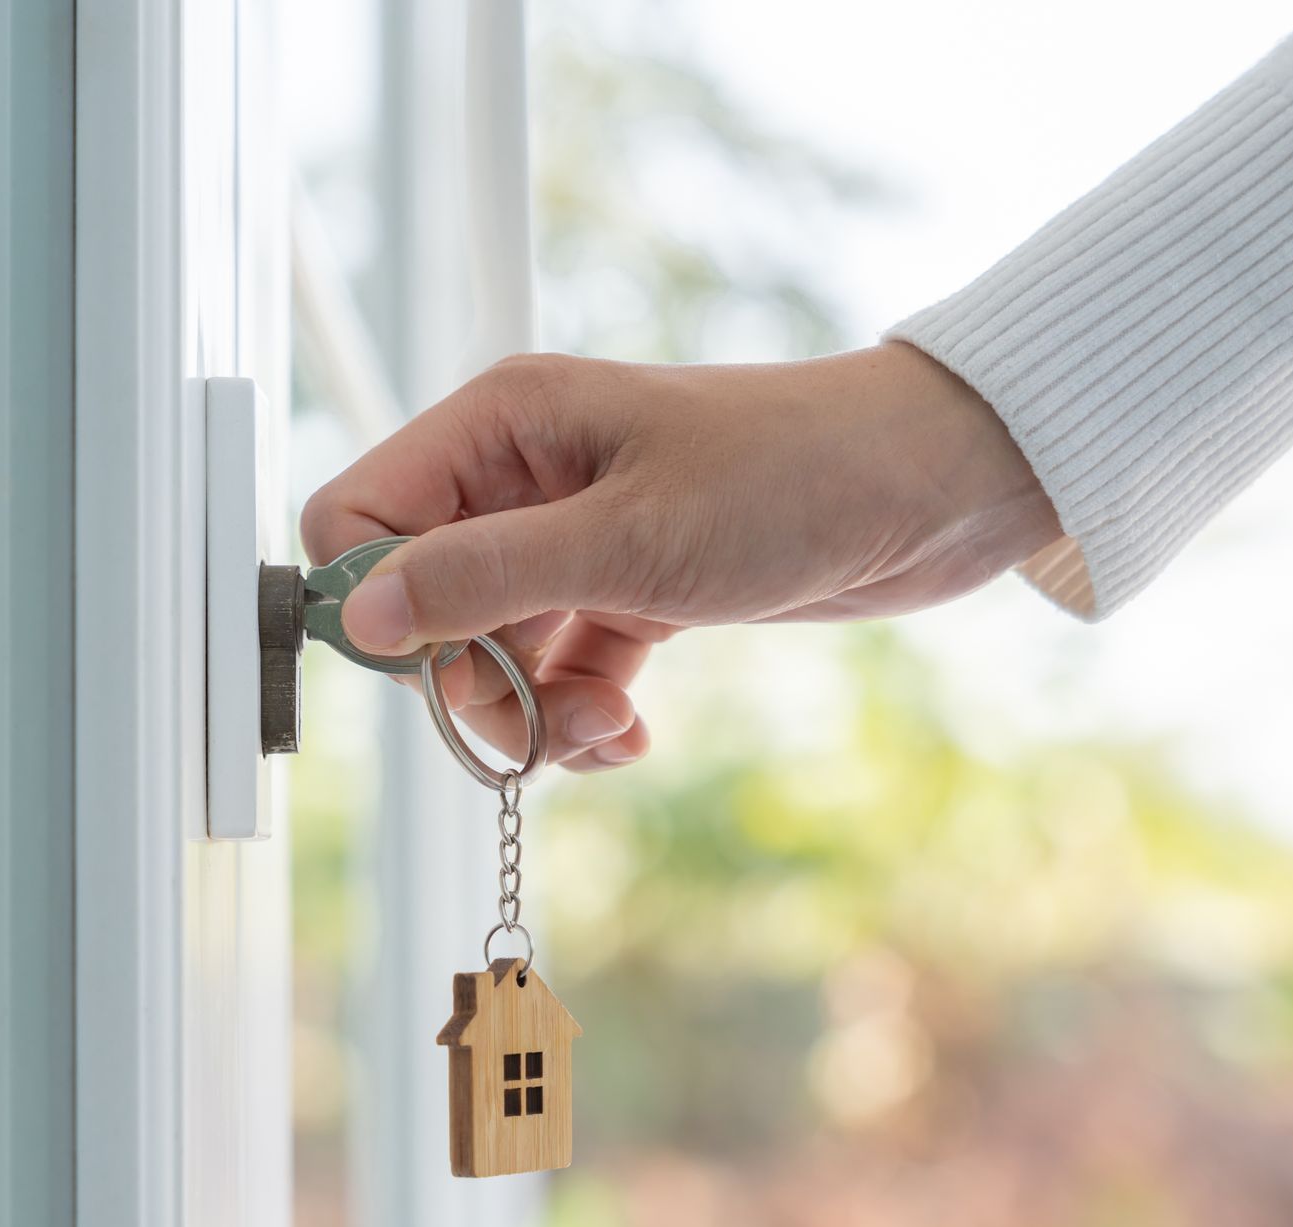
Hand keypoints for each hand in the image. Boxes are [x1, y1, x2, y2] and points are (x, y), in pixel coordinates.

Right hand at [300, 342, 1059, 771]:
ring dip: (534, 711)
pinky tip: (630, 733)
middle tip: (542, 723)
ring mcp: (576, 534)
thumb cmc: (793, 476)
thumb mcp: (628, 539)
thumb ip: (483, 576)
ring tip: (610, 729)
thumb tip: (363, 615)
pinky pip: (559, 667)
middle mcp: (523, 476)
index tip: (430, 669)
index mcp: (500, 426)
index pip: (360, 516)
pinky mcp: (629, 585)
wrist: (933, 489)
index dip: (376, 604)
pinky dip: (582, 711)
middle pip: (423, 602)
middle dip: (472, 682)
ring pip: (492, 648)